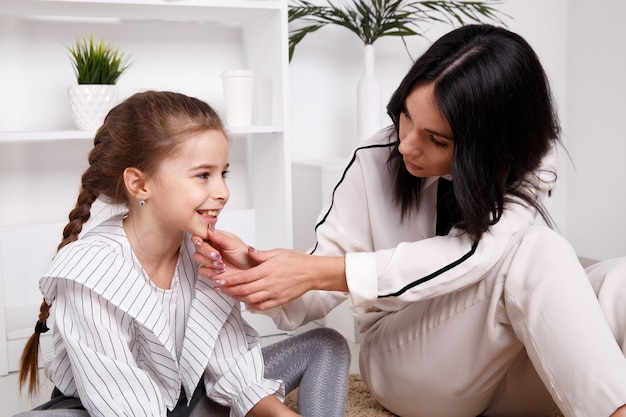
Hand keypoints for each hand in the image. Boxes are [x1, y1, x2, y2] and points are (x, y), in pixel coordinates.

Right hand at [193, 226, 258, 278]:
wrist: (250, 271)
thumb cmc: (244, 256)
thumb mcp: (234, 244)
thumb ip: (220, 237)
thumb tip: (210, 228)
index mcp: (216, 238)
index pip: (201, 234)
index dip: (198, 238)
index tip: (201, 242)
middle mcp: (211, 247)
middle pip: (198, 246)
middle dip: (206, 251)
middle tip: (217, 256)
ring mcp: (209, 259)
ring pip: (197, 257)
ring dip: (208, 262)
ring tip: (222, 265)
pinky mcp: (209, 270)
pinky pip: (202, 270)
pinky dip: (210, 271)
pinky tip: (220, 271)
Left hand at [213, 249, 345, 310]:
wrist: (312, 273)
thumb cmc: (297, 261)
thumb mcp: (277, 252)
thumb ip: (260, 255)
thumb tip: (248, 252)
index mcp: (267, 270)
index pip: (243, 277)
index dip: (229, 280)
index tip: (219, 280)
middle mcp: (269, 284)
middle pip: (244, 290)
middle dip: (229, 290)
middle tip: (219, 289)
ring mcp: (274, 294)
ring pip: (251, 300)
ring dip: (238, 298)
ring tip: (229, 295)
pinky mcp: (279, 300)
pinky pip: (262, 306)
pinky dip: (252, 306)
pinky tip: (246, 303)